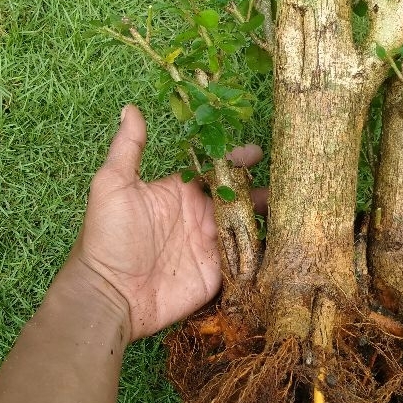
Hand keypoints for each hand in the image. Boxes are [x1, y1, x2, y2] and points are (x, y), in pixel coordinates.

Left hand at [68, 104, 266, 341]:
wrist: (109, 295)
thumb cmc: (106, 238)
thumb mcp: (113, 185)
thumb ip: (128, 148)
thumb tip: (130, 108)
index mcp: (179, 193)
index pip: (214, 170)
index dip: (236, 160)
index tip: (257, 151)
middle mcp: (199, 216)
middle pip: (239, 198)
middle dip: (262, 189)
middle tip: (289, 182)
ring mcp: (210, 246)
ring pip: (248, 227)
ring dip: (269, 219)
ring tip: (295, 210)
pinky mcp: (218, 274)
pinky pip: (247, 260)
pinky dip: (265, 251)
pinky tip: (288, 242)